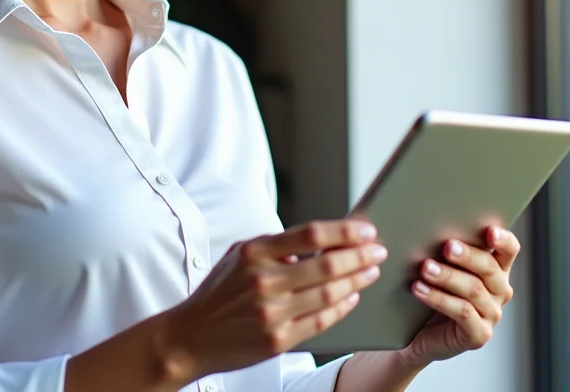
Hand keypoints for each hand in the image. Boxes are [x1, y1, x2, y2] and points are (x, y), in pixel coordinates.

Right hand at [159, 220, 388, 380]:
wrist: (192, 336)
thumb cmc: (220, 292)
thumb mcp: (240, 256)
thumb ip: (276, 246)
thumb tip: (323, 240)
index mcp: (255, 254)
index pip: (310, 234)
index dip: (344, 231)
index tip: (366, 229)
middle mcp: (264, 282)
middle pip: (327, 265)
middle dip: (360, 256)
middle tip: (377, 251)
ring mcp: (272, 313)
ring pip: (329, 294)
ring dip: (356, 281)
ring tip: (370, 272)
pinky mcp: (278, 340)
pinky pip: (322, 321)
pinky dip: (342, 307)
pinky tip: (352, 298)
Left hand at [402, 225, 519, 363]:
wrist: (417, 333)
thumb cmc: (429, 290)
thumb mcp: (438, 265)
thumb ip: (444, 248)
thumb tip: (427, 226)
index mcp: (495, 269)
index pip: (509, 250)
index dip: (503, 240)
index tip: (489, 231)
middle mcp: (499, 291)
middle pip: (490, 269)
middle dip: (468, 256)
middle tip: (447, 247)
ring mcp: (491, 314)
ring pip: (474, 290)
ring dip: (448, 276)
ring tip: (425, 268)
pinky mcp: (479, 334)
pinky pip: (463, 313)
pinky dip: (440, 299)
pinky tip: (419, 289)